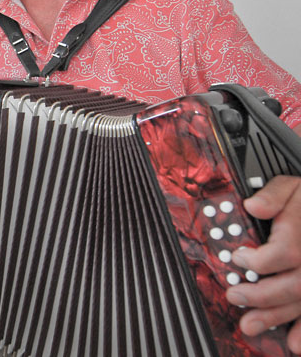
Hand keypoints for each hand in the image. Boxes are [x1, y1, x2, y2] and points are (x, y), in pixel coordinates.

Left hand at [225, 175, 300, 352]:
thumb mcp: (294, 186)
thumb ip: (274, 195)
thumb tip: (252, 206)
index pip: (282, 254)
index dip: (256, 260)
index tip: (238, 257)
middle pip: (292, 286)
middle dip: (259, 295)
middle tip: (233, 295)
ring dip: (276, 318)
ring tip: (249, 325)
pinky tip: (294, 344)